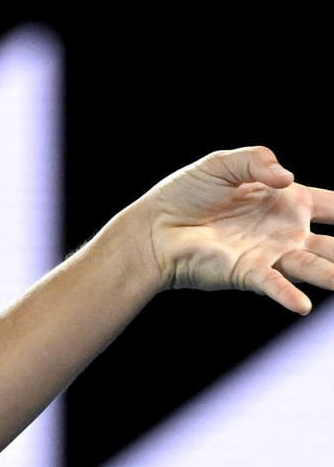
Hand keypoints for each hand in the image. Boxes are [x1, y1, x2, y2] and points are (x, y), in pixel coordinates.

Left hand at [144, 145, 333, 314]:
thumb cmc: (184, 196)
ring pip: (314, 267)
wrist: (152, 228)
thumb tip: (287, 179)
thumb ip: (257, 160)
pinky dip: (288, 294)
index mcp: (288, 202)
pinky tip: (303, 306)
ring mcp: (270, 255)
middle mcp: (287, 232)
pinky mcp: (247, 273)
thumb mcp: (221, 164)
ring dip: (333, 275)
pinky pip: (274, 285)